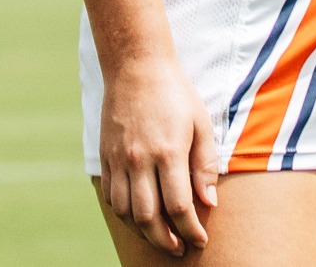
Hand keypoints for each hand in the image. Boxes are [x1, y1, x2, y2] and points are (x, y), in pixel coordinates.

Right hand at [99, 53, 219, 256]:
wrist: (136, 67)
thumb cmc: (176, 94)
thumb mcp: (201, 123)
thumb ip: (205, 164)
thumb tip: (209, 202)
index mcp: (168, 151)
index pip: (179, 206)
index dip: (190, 229)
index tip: (200, 241)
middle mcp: (140, 160)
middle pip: (149, 218)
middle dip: (166, 240)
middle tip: (180, 249)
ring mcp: (119, 160)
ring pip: (126, 213)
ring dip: (144, 233)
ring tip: (162, 238)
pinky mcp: (105, 158)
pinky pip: (112, 198)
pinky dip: (125, 215)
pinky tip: (140, 219)